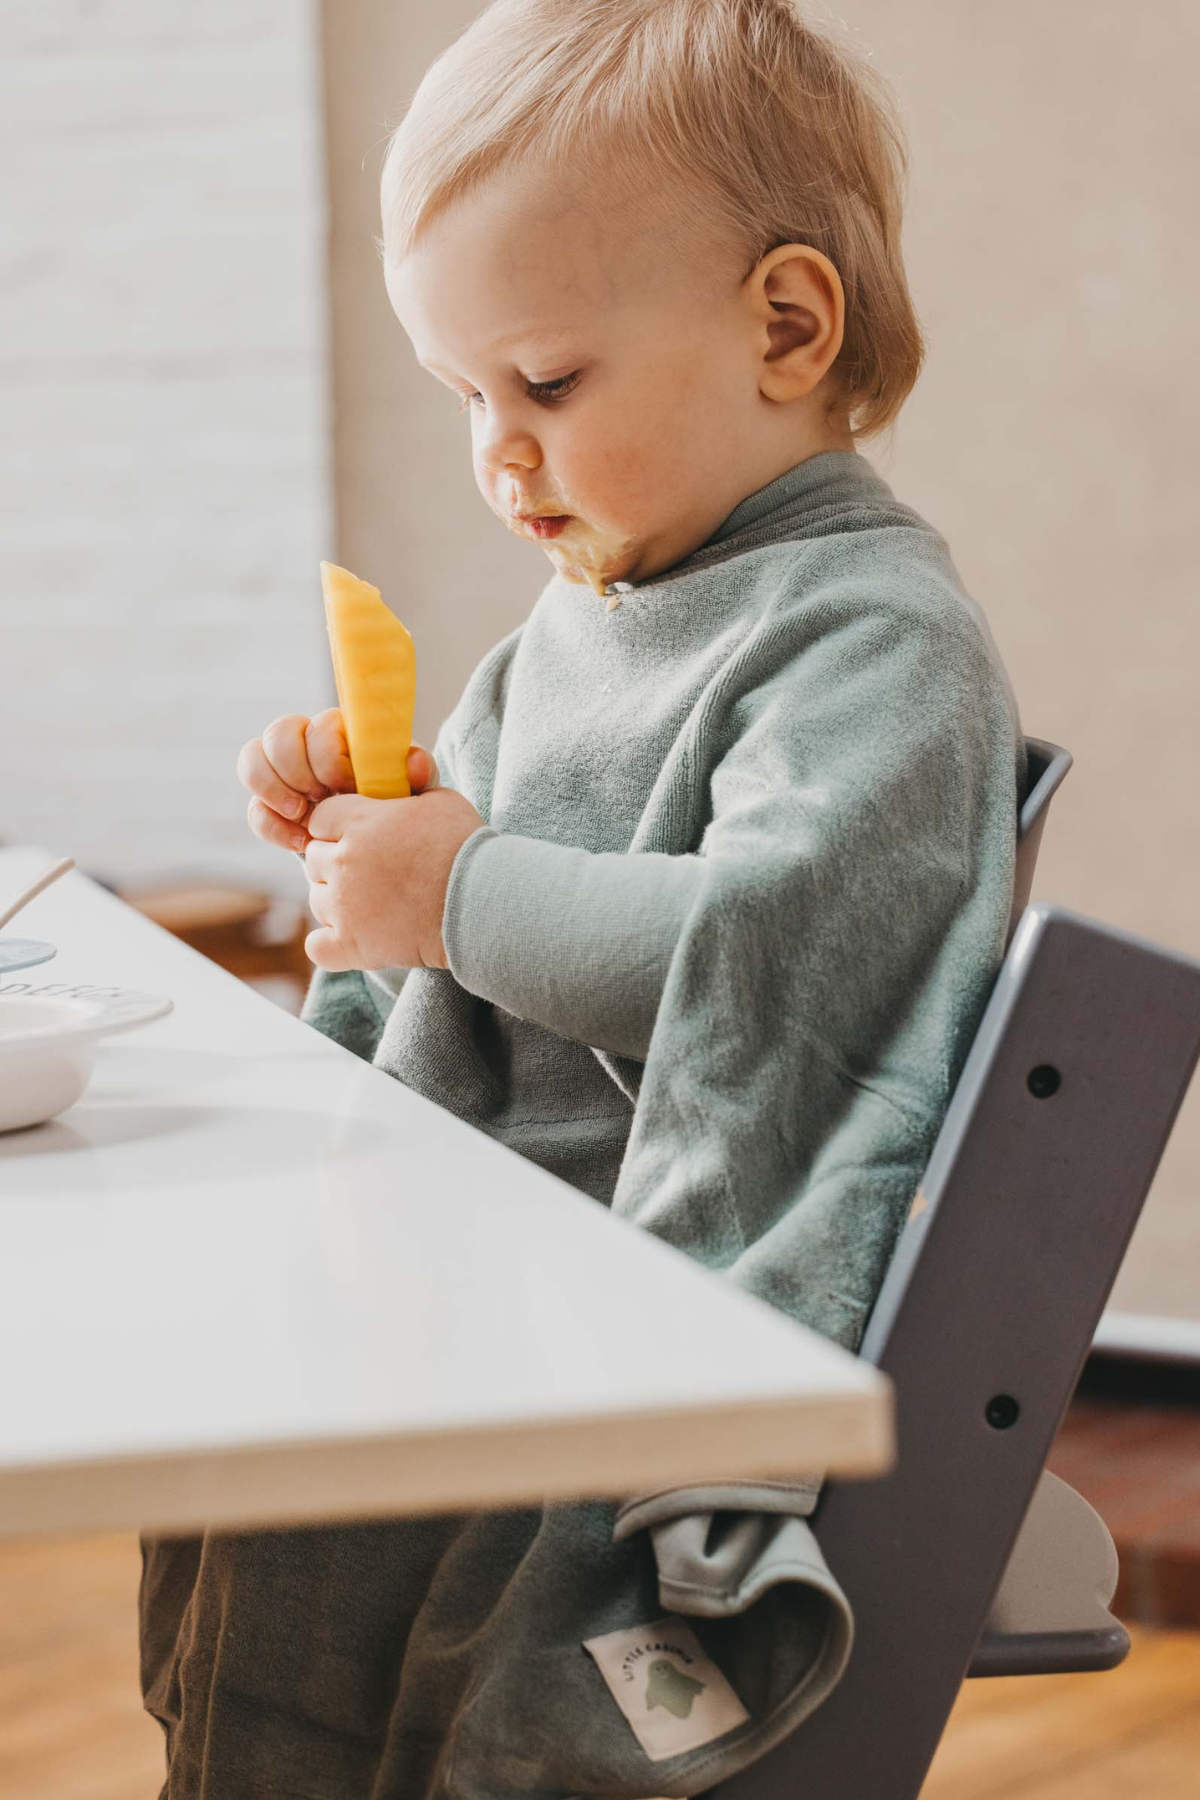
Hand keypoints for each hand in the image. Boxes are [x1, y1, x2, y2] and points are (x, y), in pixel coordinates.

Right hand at [237, 710, 437, 851]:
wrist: (384, 842)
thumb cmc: (401, 804)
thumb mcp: (417, 790)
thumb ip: (420, 773)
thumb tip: (414, 762)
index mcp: (343, 731)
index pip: (319, 724)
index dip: (327, 756)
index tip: (347, 787)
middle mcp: (307, 743)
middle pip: (278, 732)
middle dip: (296, 769)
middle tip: (319, 798)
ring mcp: (285, 774)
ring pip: (252, 759)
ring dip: (272, 789)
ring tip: (302, 815)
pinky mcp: (272, 806)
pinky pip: (255, 809)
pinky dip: (273, 827)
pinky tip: (301, 842)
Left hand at [303, 784, 485, 971]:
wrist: (481, 899)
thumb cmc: (465, 846)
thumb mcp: (440, 800)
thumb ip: (407, 791)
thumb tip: (403, 777)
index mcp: (358, 822)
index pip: (319, 819)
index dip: (336, 827)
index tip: (358, 836)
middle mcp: (343, 862)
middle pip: (313, 859)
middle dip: (336, 863)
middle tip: (370, 872)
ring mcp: (344, 906)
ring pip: (317, 900)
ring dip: (337, 901)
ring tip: (371, 904)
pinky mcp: (353, 944)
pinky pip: (317, 947)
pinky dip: (330, 944)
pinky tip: (352, 937)